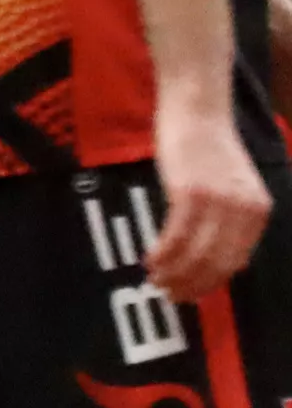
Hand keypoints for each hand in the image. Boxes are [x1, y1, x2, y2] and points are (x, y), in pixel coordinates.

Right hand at [143, 94, 271, 301]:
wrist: (198, 112)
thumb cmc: (208, 148)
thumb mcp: (230, 188)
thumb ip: (228, 220)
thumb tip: (211, 258)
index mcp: (258, 211)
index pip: (236, 262)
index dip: (211, 284)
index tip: (190, 295)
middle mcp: (243, 210)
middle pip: (217, 264)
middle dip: (191, 285)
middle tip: (169, 295)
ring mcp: (218, 202)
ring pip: (196, 255)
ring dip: (173, 274)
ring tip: (155, 280)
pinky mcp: (190, 194)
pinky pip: (175, 236)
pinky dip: (161, 254)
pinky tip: (150, 260)